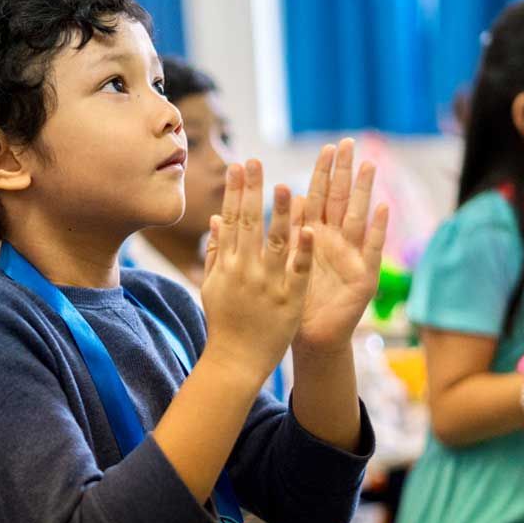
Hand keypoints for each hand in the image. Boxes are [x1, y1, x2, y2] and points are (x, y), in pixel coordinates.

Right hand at [202, 160, 313, 381]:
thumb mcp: (212, 285)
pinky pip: (298, 271)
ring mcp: (267, 284)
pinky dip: (304, 250)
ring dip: (281, 213)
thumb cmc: (224, 321)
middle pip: (249, 224)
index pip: (231, 219)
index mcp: (227, 264)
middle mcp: (244, 270)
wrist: (236, 360)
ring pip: (275, 242)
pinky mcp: (289, 299)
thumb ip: (216, 251)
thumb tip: (215, 219)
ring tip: (287, 185)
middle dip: (253, 190)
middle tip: (257, 162)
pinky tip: (310, 229)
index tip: (238, 166)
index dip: (235, 192)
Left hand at [292, 140, 387, 352]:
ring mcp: (352, 258)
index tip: (329, 147)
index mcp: (315, 236)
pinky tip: (384, 208)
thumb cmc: (295, 300)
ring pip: (358, 218)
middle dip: (345, 172)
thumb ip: (291, 230)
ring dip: (364, 192)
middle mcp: (336, 242)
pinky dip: (378, 231)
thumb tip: (292, 194)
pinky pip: (371, 251)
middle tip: (350, 143)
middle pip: (342, 200)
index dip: (325, 173)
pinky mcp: (363, 278)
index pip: (321, 197)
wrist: (309, 338)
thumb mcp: (289, 262)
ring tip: (370, 165)